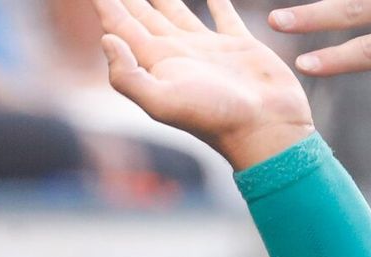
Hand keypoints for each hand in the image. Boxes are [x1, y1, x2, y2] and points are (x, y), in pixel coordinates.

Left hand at [95, 0, 314, 172]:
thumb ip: (128, 75)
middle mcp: (176, 54)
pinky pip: (223, 14)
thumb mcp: (163, 101)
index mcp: (155, 63)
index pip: (120, 27)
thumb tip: (105, 39)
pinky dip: (217, 0)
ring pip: (176, 11)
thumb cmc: (215, 118)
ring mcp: (206, 49)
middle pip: (143, 16)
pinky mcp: (238, 45)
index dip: (106, 5)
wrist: (265, 129)